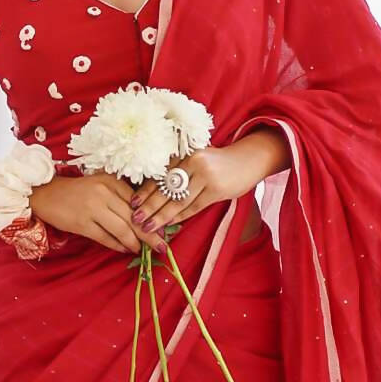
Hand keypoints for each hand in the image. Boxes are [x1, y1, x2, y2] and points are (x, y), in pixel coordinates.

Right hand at [29, 171, 168, 256]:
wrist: (45, 193)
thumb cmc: (76, 192)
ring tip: (143, 251)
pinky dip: (118, 246)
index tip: (163, 229)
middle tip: (162, 246)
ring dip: (135, 243)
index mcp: (111, 181)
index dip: (152, 218)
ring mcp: (93, 208)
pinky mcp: (82, 223)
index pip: (138, 202)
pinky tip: (125, 250)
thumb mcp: (99, 186)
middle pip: (134, 217)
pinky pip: (106, 238)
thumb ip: (118, 198)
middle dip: (150, 234)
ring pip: (122, 229)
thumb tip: (141, 220)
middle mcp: (104, 192)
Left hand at [129, 145, 257, 238]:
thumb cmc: (218, 161)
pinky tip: (170, 224)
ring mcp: (206, 176)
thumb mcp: (197, 159)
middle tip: (136, 220)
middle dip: (149, 207)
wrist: (248, 159)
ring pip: (179, 201)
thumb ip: (178, 170)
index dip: (145, 191)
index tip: (132, 204)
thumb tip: (153, 192)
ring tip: (149, 227)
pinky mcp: (217, 189)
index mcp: (185, 154)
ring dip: (162, 216)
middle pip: (166, 190)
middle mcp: (193, 163)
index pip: (161, 175)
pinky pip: (194, 207)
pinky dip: (181, 216)